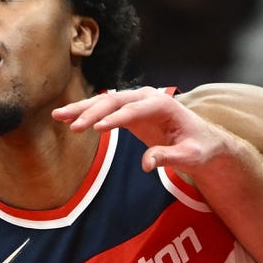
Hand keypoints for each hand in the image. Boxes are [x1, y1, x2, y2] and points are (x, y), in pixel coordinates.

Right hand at [54, 88, 229, 173]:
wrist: (203, 141)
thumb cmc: (200, 148)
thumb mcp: (190, 156)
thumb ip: (169, 158)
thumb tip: (146, 165)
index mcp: (164, 104)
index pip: (134, 110)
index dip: (115, 119)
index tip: (96, 129)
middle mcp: (148, 97)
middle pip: (114, 102)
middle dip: (92, 113)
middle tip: (73, 126)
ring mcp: (137, 102)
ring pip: (105, 103)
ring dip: (82, 110)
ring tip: (58, 116)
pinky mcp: (130, 112)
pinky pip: (105, 111)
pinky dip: (86, 114)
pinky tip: (67, 119)